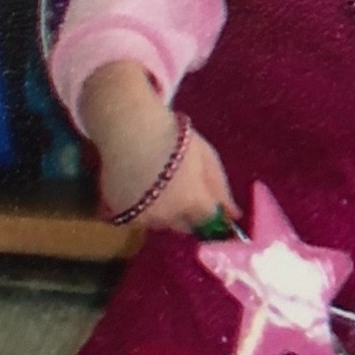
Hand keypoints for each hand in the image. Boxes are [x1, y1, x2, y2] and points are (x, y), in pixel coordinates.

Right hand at [79, 60, 240, 234]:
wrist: (128, 127)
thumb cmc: (172, 136)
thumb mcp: (206, 156)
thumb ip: (220, 189)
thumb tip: (234, 215)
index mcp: (192, 203)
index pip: (209, 223)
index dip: (210, 213)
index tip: (206, 203)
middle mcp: (168, 217)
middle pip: (184, 226)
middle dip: (187, 214)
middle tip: (179, 188)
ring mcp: (142, 218)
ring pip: (160, 223)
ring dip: (163, 211)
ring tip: (155, 182)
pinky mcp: (120, 214)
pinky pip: (138, 218)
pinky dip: (141, 208)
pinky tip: (137, 186)